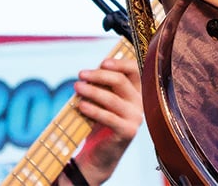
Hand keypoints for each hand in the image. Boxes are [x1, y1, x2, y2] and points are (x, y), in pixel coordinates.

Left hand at [69, 56, 142, 185]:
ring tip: (77, 87)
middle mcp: (140, 102)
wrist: (100, 155)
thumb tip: (93, 70)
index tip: (102, 62)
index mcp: (138, 91)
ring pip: (112, 98)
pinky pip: (108, 117)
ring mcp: (135, 117)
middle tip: (81, 74)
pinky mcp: (127, 131)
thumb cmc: (100, 124)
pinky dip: (93, 110)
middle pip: (121, 81)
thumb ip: (105, 87)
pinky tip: (80, 105)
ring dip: (92, 91)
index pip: (135, 71)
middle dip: (99, 75)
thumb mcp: (105, 102)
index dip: (120, 64)